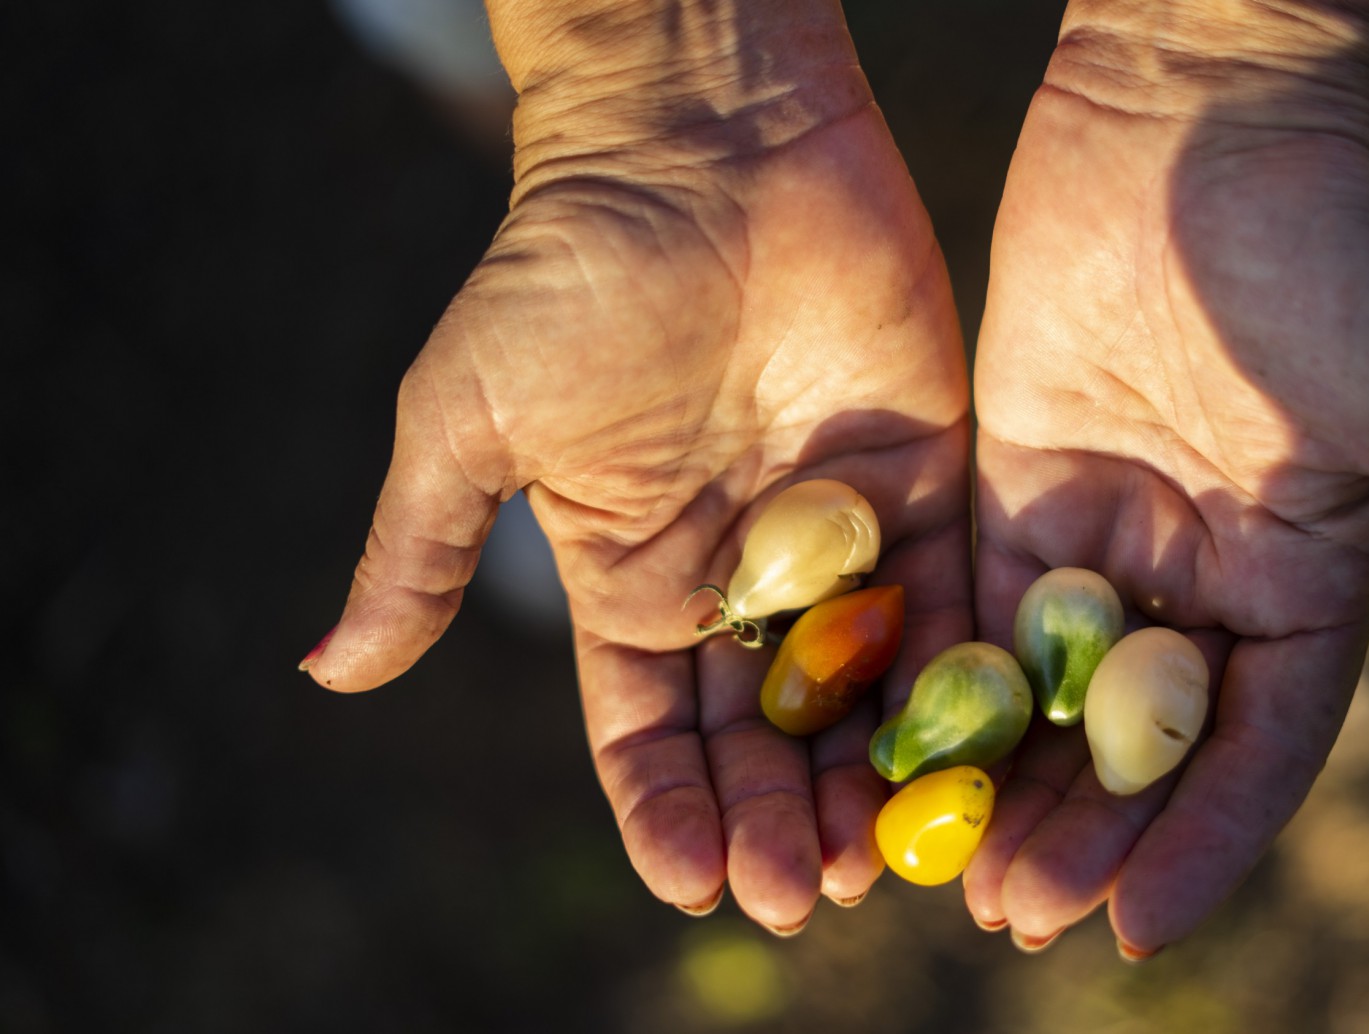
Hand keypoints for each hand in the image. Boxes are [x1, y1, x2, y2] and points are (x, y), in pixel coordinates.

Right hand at [301, 0, 970, 931]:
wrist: (703, 139)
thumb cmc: (567, 270)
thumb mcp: (469, 418)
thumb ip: (420, 548)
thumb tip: (325, 674)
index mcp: (633, 583)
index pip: (649, 734)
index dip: (667, 815)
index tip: (694, 884)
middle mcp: (739, 583)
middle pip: (764, 737)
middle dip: (779, 821)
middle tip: (806, 895)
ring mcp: (839, 542)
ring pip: (861, 696)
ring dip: (869, 784)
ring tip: (878, 861)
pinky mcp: (926, 488)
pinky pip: (950, 605)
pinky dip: (957, 686)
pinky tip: (971, 759)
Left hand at [965, 0, 1368, 955]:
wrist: (1200, 115)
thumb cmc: (1332, 247)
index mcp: (1308, 588)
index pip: (1256, 749)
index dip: (1199, 844)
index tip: (1133, 930)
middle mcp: (1206, 581)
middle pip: (1137, 744)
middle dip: (1079, 832)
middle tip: (1007, 910)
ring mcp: (1107, 537)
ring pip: (1046, 692)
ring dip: (998, 780)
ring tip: (941, 864)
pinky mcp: (1017, 484)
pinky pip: (972, 604)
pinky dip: (938, 679)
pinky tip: (886, 745)